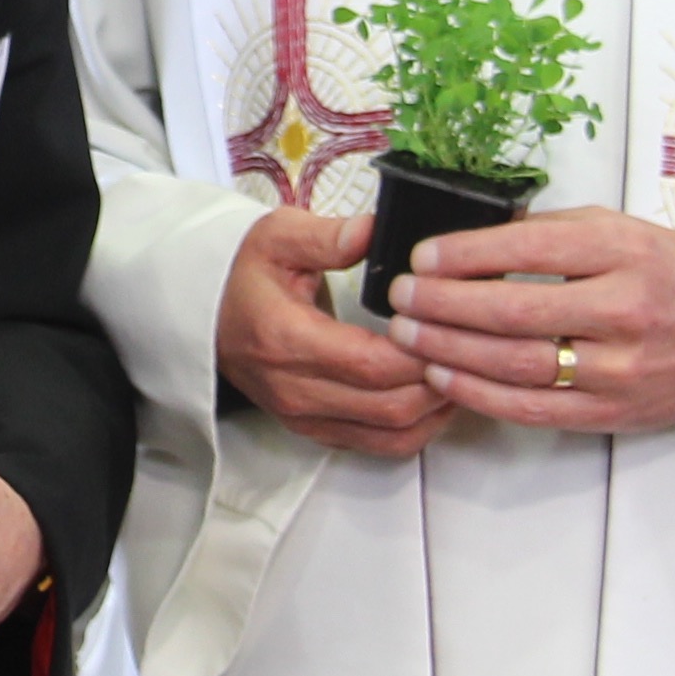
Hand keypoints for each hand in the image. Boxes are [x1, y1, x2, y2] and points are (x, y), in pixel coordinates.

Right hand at [217, 209, 444, 457]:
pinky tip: (438, 396)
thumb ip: (329, 236)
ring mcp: (305, 417)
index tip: (449, 321)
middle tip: (469, 344)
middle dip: (440, 380)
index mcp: (287, 339)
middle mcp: (296, 390)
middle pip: (391, 405)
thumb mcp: (278, 236)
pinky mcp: (315, 431)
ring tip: (463, 370)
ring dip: (436, 410)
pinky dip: (418, 427)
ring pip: (392, 433)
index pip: (371, 363)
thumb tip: (377, 230)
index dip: (420, 351)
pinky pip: (380, 445)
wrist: (204, 313)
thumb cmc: (244, 272)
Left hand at [385, 210, 674, 431]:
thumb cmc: (671, 275)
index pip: (532, 248)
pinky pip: (533, 407)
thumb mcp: (622, 231)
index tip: (422, 257)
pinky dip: (480, 393)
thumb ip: (554, 232)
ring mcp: (619, 367)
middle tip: (401, 297)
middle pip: (515, 310)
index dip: (467, 254)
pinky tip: (444, 374)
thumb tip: (473, 239)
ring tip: (408, 334)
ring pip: (517, 363)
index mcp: (625, 252)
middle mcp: (624, 309)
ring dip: (451, 349)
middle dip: (445, 303)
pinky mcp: (611, 410)